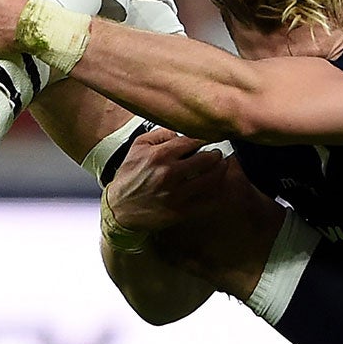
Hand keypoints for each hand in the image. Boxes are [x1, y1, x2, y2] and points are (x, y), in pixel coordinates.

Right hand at [104, 128, 239, 237]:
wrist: (119, 209)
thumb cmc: (129, 176)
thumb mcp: (137, 147)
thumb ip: (160, 133)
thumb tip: (181, 132)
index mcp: (159, 155)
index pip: (192, 141)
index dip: (204, 139)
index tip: (209, 139)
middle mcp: (169, 174)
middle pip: (207, 160)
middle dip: (216, 155)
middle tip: (217, 154)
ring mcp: (176, 194)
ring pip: (211, 180)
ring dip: (221, 171)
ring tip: (222, 166)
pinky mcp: (181, 211)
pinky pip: (208, 201)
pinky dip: (217, 192)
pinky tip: (217, 186)